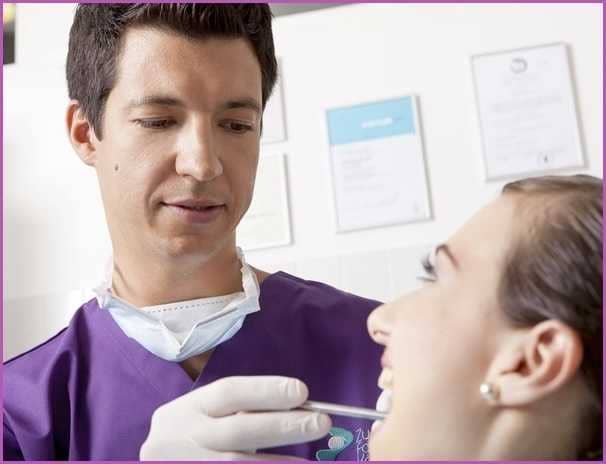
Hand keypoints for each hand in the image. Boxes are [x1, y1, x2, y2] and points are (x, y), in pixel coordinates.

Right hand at [139, 376, 331, 459]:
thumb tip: (297, 406)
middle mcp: (189, 437)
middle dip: (281, 426)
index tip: (302, 391)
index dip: (265, 390)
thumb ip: (240, 408)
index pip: (228, 392)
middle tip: (321, 422)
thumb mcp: (204, 413)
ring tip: (308, 462)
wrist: (157, 462)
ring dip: (277, 463)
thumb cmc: (192, 431)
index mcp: (191, 408)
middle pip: (237, 431)